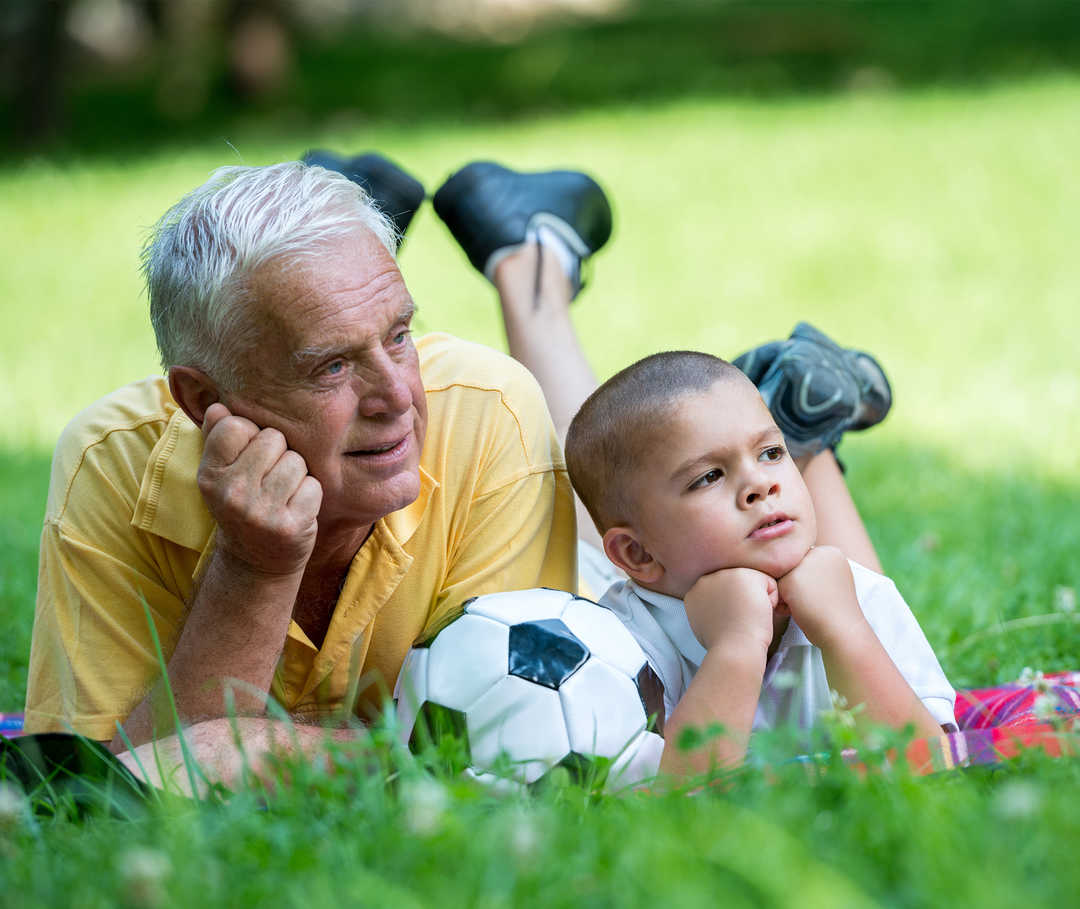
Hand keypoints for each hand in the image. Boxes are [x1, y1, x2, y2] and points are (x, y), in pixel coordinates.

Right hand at [197, 403, 321, 576]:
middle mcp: (232, 494)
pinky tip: (295, 509)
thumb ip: (218, 438)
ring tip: (282, 495)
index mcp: (210, 476)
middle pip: (273, 438)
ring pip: (296, 460)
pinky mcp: (291, 526)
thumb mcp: (221, 476)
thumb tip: (218, 406)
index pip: (236, 425)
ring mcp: (261, 512)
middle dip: (277, 454)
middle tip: (268, 481)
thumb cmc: (242, 506)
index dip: (251, 436)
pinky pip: (314, 485)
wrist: (256, 561)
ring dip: (296, 475)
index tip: (249, 458)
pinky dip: (310, 495)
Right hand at [684, 566, 777, 655]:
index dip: (732, 610)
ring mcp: (724, 574)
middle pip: (737, 585)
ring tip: (748, 618)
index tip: (730, 624)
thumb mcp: (706, 625)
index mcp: (695, 592)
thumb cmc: (724, 644)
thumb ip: (710, 610)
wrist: (733, 649)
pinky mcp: (744, 574)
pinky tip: (759, 614)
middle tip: (739, 621)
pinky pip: (769, 584)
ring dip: (756, 600)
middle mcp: (707, 579)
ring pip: (753, 583)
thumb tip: (721, 608)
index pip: (723, 592)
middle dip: (743, 601)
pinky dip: (771, 600)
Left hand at [776, 545, 862, 647]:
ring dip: (790, 595)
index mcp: (832, 552)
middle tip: (817, 603)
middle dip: (798, 588)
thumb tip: (793, 570)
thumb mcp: (831, 583)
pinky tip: (801, 610)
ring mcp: (807, 563)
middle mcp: (820, 552)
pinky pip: (777, 588)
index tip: (824, 597)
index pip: (806, 564)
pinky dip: (785, 603)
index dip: (809, 584)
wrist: (843, 631)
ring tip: (810, 606)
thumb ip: (815, 571)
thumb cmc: (836, 613)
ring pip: (784, 577)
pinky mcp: (793, 577)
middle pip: (793, 568)